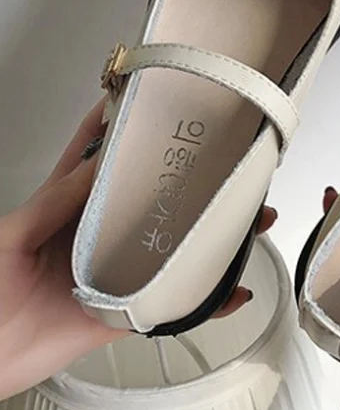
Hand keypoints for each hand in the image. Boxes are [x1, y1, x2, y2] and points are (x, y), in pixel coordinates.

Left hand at [0, 100, 275, 399]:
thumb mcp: (13, 234)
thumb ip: (55, 201)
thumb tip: (98, 166)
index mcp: (68, 205)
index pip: (102, 153)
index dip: (129, 124)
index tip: (161, 99)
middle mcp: (99, 234)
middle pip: (155, 197)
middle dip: (193, 179)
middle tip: (227, 163)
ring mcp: (116, 271)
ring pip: (175, 245)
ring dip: (213, 235)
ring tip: (247, 222)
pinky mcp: (125, 310)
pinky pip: (173, 304)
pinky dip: (206, 301)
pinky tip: (230, 292)